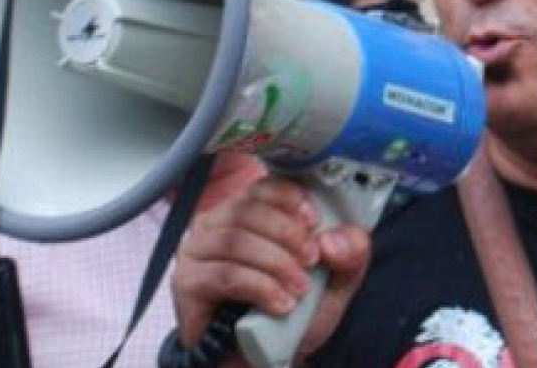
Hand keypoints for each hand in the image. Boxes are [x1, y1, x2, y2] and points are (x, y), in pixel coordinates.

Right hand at [172, 177, 370, 365]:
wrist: (264, 361)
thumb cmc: (292, 313)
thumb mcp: (334, 281)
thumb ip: (350, 255)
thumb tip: (335, 239)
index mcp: (248, 212)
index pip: (262, 187)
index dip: (289, 198)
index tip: (314, 220)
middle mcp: (216, 224)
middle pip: (248, 210)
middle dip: (288, 234)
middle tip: (312, 260)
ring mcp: (196, 252)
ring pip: (235, 240)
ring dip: (275, 262)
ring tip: (300, 288)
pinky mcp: (187, 283)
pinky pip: (224, 274)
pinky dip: (259, 286)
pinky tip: (281, 304)